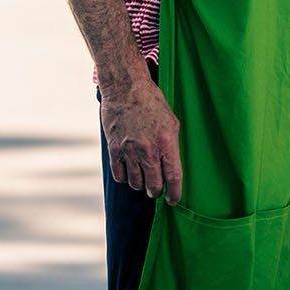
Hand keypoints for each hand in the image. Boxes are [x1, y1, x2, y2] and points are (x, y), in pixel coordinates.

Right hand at [100, 77, 182, 204]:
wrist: (126, 88)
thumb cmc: (152, 103)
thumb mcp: (172, 122)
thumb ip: (172, 146)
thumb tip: (172, 168)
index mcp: (167, 141)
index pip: (174, 176)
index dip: (175, 193)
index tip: (174, 200)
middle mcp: (148, 149)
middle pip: (154, 185)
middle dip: (157, 192)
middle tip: (157, 190)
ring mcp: (129, 150)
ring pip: (136, 183)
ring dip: (141, 184)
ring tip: (143, 177)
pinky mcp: (114, 149)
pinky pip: (119, 176)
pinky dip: (125, 178)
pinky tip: (129, 171)